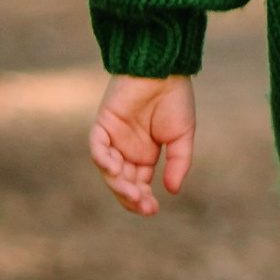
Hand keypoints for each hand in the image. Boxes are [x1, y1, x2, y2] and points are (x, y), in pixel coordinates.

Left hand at [90, 75, 195, 218]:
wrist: (165, 70)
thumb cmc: (175, 100)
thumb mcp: (182, 136)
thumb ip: (178, 163)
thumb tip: (173, 191)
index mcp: (144, 155)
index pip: (139, 184)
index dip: (142, 199)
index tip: (152, 209)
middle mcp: (126, 150)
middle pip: (122, 182)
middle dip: (131, 197)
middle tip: (144, 205)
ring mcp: (113, 139)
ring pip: (109, 170)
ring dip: (118, 183)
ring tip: (133, 191)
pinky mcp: (103, 125)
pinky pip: (97, 148)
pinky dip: (103, 160)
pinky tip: (115, 169)